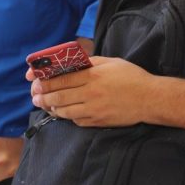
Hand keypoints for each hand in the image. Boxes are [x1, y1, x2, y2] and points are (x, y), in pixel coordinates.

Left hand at [30, 56, 155, 126]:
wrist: (150, 99)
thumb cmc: (131, 77)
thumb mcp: (111, 62)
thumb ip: (90, 62)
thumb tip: (71, 62)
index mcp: (93, 75)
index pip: (62, 78)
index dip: (45, 80)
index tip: (35, 81)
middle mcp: (91, 93)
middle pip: (59, 96)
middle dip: (43, 96)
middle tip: (34, 96)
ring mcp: (94, 109)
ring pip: (64, 111)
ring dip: (51, 108)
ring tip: (44, 104)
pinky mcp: (98, 121)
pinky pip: (76, 120)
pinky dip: (67, 116)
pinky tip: (63, 112)